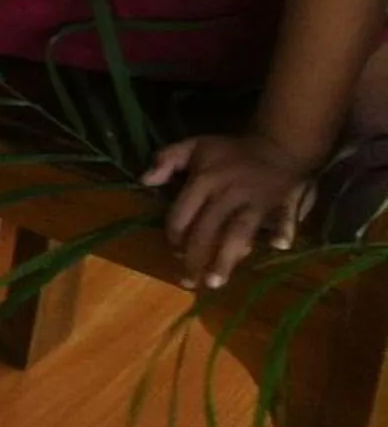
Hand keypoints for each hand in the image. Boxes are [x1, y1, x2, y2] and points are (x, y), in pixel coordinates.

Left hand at [144, 132, 313, 288]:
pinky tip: (277, 245)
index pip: (182, 214)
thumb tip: (144, 180)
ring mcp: (254, 201)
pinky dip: (281, 230)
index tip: (173, 254)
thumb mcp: (193, 145)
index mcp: (203, 181)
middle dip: (195, 258)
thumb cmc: (231, 150)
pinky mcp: (280, 204)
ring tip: (215, 282)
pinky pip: (282, 218)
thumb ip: (166, 159)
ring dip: (226, 258)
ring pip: (237, 233)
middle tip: (188, 282)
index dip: (175, 236)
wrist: (276, 143)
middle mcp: (226, 194)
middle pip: (206, 230)